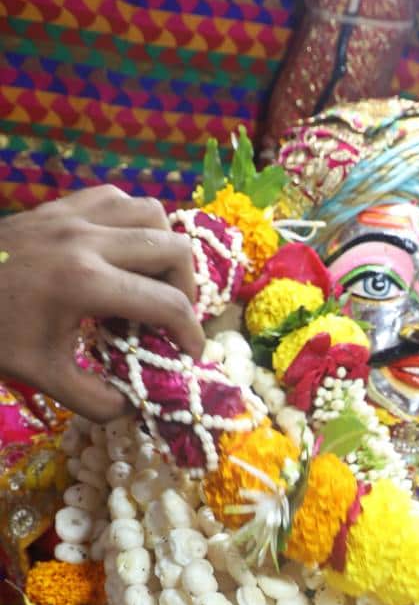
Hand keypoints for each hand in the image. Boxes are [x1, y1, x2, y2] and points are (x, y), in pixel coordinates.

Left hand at [0, 186, 205, 420]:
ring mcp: (71, 217)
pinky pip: (116, 198)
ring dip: (163, 246)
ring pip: (152, 213)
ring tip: (151, 276)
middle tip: (171, 313)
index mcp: (84, 283)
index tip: (190, 353)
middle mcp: (86, 241)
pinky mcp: (57, 206)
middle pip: (173, 250)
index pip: (168, 305)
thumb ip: (95, 399)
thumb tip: (134, 406)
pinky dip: (132, 220)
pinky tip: (121, 247)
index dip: (191, 333)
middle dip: (186, 287)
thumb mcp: (41, 375)